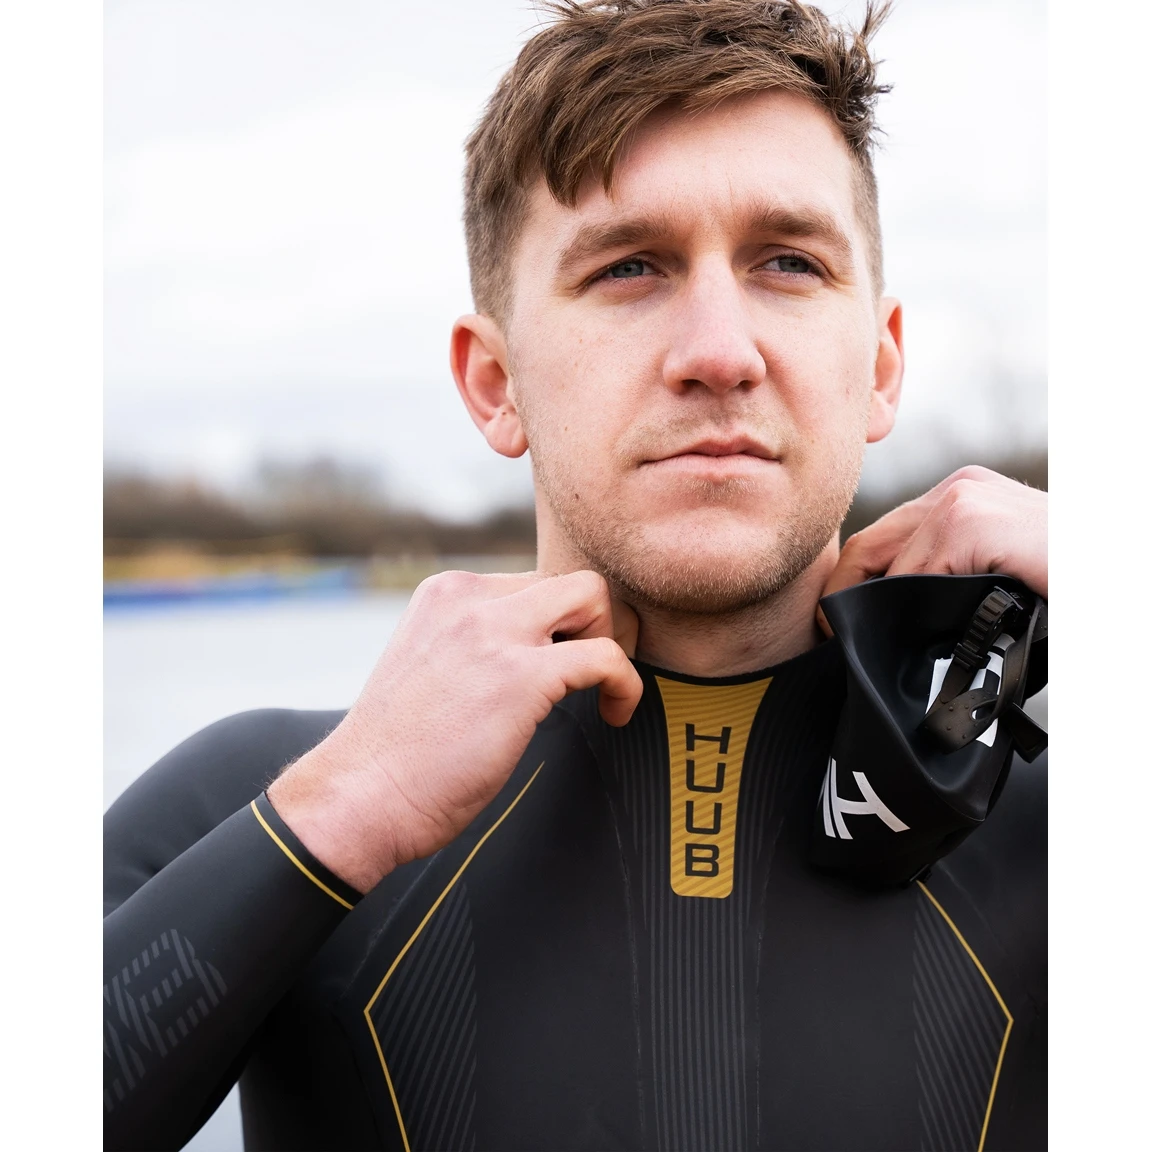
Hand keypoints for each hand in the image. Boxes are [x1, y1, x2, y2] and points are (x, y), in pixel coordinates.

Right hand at [268, 570, 641, 892]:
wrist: (362, 794)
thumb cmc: (395, 752)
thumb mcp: (429, 663)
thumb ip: (473, 644)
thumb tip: (531, 651)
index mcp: (446, 594)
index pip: (532, 582)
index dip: (559, 624)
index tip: (564, 661)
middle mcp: (470, 601)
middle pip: (568, 581)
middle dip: (594, 624)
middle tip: (591, 673)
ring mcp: (494, 634)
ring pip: (593, 595)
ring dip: (611, 639)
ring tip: (602, 687)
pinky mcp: (521, 677)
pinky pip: (606, 657)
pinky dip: (625, 685)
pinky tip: (614, 712)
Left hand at [818, 466, 1046, 636]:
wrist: (1121, 574)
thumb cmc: (1066, 586)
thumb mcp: (998, 578)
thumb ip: (951, 581)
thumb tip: (893, 617)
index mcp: (963, 497)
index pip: (883, 538)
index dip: (849, 584)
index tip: (834, 626)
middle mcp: (959, 488)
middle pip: (868, 543)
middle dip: (843, 594)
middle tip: (831, 641)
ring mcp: (962, 498)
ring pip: (883, 560)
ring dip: (871, 606)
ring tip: (858, 643)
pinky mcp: (971, 521)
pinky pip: (914, 574)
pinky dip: (907, 606)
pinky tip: (911, 632)